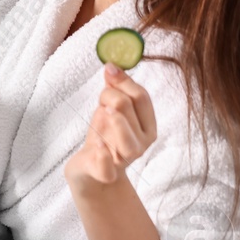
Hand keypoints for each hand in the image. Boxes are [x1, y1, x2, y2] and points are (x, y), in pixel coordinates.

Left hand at [65, 64, 156, 188]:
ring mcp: (123, 160)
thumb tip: (113, 66)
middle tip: (102, 97)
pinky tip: (97, 145)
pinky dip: (102, 156)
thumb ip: (114, 90)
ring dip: (115, 121)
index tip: (110, 68)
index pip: (142, 98)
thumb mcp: (109, 110)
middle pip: (130, 110)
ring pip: (128, 142)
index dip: (125, 80)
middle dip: (112, 95)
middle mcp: (140, 144)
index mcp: (147, 127)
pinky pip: (106, 167)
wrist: (91, 171)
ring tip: (103, 111)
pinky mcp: (103, 173)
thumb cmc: (104, 137)